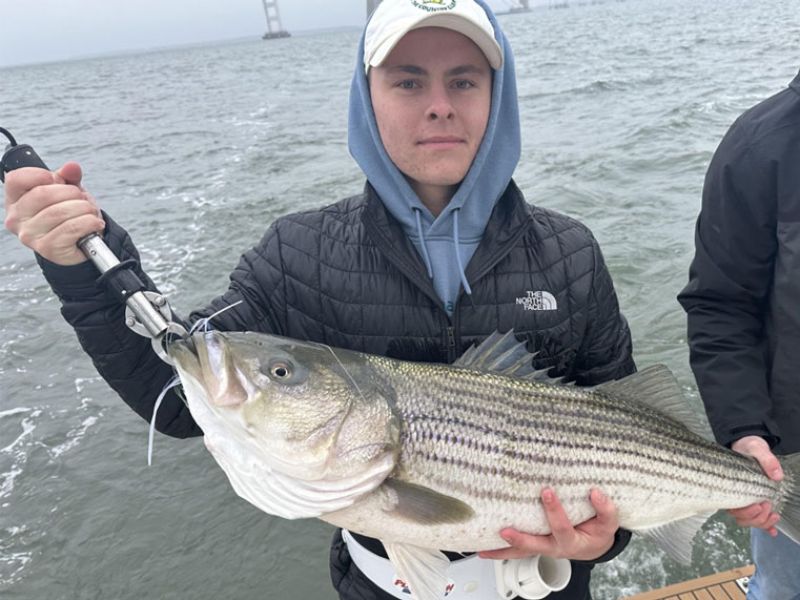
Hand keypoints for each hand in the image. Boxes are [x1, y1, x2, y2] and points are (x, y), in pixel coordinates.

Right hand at [3, 162, 103, 264]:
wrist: (82, 244)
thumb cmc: (70, 215)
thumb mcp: (68, 191)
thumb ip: (68, 177)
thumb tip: (72, 167)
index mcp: (16, 201)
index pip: (16, 179)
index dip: (42, 175)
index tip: (59, 181)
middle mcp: (17, 219)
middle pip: (43, 194)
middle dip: (72, 193)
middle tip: (82, 199)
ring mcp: (29, 236)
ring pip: (60, 212)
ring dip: (84, 209)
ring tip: (91, 213)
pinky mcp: (47, 248)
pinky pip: (72, 228)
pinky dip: (90, 223)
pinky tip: (95, 224)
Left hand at [478, 488, 618, 561]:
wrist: (593, 545)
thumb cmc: (597, 532)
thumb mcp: (609, 524)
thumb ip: (605, 510)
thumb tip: (595, 492)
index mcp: (571, 541)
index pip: (561, 528)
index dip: (554, 511)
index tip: (547, 491)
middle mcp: (553, 547)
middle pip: (535, 547)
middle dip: (520, 539)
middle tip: (505, 530)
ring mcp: (542, 547)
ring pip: (521, 552)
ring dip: (502, 551)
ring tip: (483, 549)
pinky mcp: (534, 544)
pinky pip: (516, 549)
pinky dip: (500, 549)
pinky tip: (484, 547)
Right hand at [728, 436, 781, 535]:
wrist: (748, 445)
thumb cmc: (747, 447)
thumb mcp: (757, 448)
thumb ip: (766, 460)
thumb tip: (776, 475)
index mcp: (729, 484)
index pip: (732, 506)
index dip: (745, 511)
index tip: (758, 504)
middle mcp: (734, 495)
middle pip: (740, 518)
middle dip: (756, 517)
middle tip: (767, 505)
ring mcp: (743, 500)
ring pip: (748, 521)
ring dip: (762, 521)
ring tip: (774, 514)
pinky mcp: (753, 501)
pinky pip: (756, 518)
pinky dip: (765, 527)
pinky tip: (773, 531)